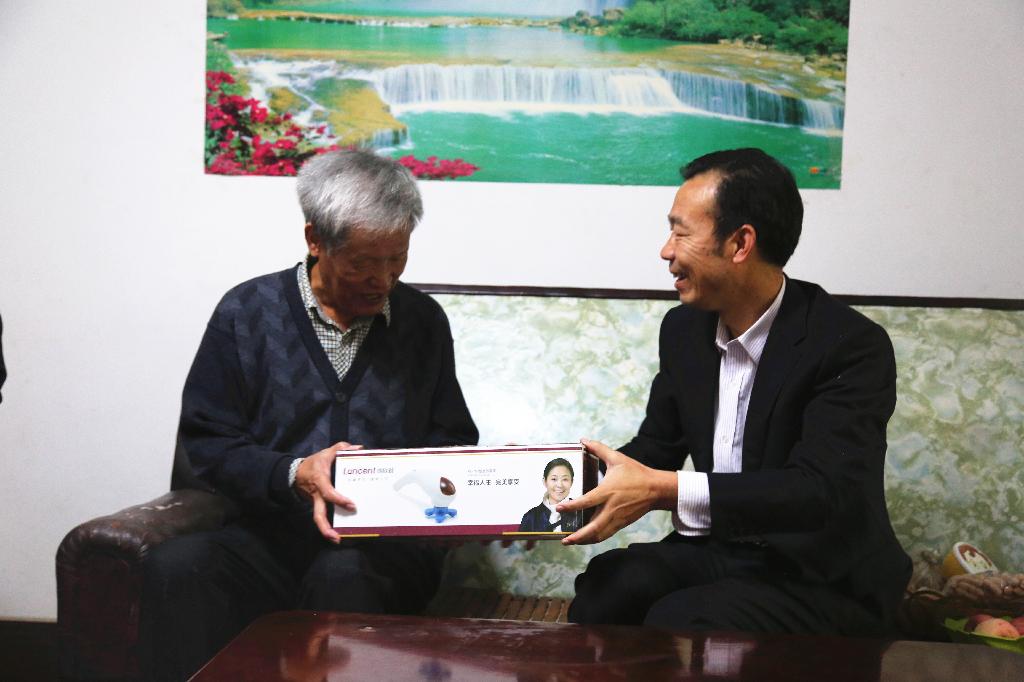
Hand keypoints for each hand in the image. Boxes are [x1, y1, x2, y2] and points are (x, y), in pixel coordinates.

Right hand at [294, 441, 361, 542]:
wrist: (294, 473)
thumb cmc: (313, 463)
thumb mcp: (326, 453)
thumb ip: (342, 448)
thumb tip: (359, 448)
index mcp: (320, 481)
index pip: (328, 493)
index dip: (339, 500)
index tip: (352, 505)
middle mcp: (317, 495)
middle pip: (318, 516)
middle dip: (326, 528)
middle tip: (337, 538)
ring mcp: (316, 502)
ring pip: (318, 519)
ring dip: (327, 531)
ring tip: (338, 540)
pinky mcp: (317, 505)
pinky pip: (323, 515)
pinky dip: (329, 524)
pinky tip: (340, 530)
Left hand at [557, 438, 675, 545]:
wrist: (656, 489)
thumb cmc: (636, 473)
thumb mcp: (617, 458)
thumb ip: (599, 448)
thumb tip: (583, 439)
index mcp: (608, 491)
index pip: (587, 501)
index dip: (572, 506)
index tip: (559, 508)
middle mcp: (611, 508)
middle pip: (593, 528)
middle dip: (578, 536)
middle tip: (564, 540)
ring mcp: (617, 518)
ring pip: (599, 535)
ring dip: (585, 540)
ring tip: (571, 542)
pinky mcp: (622, 523)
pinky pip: (606, 534)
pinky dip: (595, 538)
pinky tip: (586, 539)